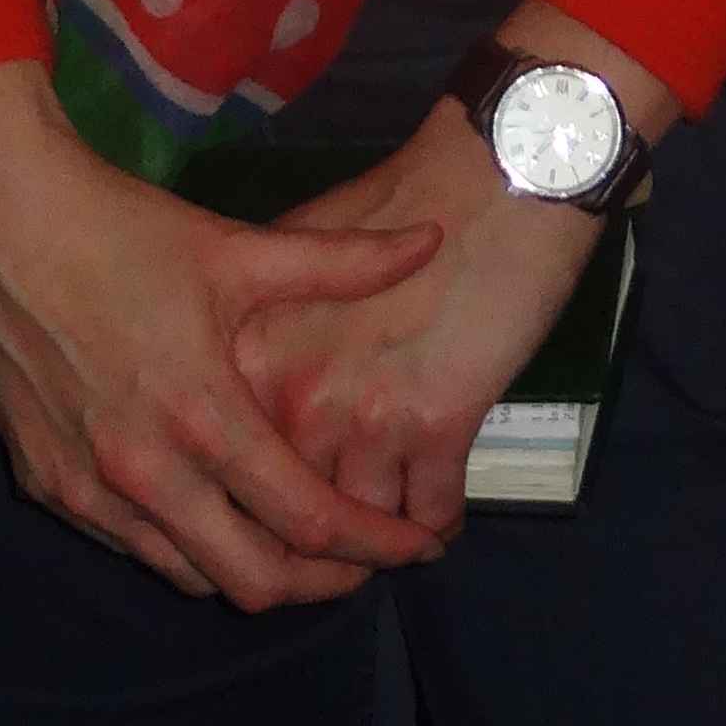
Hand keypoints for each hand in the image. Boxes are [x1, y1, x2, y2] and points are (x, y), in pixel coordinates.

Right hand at [0, 60, 452, 610]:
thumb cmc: (119, 228)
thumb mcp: (236, 247)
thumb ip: (340, 261)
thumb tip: (428, 243)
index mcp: (202, 413)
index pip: (307, 519)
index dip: (373, 544)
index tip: (415, 547)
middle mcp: (145, 471)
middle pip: (253, 580)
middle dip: (322, 584)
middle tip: (361, 562)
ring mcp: (88, 489)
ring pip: (188, 576)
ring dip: (249, 569)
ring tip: (292, 541)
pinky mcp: (45, 486)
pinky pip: (130, 547)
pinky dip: (180, 546)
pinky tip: (206, 510)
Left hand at [231, 0, 673, 542]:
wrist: (494, 177)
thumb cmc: (403, 201)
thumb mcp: (306, 253)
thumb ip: (273, 323)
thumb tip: (253, 379)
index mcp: (250, 350)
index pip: (230, 464)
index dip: (254, 500)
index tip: (274, 513)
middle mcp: (292, 394)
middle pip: (288, 511)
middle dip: (318, 541)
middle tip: (341, 548)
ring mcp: (361, 417)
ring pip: (362, 526)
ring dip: (382, 536)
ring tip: (394, 537)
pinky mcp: (435, 430)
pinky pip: (430, 514)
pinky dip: (437, 522)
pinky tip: (440, 515)